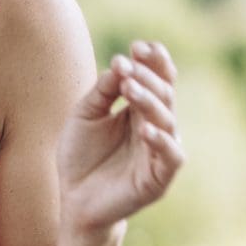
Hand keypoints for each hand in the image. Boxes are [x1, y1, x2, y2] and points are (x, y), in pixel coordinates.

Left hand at [57, 40, 182, 233]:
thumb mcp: (84, 116)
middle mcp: (156, 126)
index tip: (137, 46)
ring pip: (167, 119)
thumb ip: (102, 91)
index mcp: (140, 109)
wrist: (74, 200)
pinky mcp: (159, 177)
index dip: (153, 61)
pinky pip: (170, 155)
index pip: (157, 78)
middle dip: (148, 77)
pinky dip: (160, 140)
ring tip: (129, 88)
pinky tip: (144, 128)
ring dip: (149, 101)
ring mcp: (160, 151)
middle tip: (128, 65)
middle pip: (164, 94)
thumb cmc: (79, 156)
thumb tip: (120, 63)